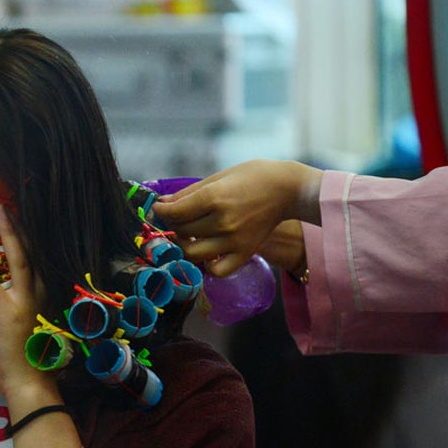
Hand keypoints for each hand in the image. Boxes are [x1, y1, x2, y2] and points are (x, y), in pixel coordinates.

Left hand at [0, 206, 50, 399]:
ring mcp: (27, 300)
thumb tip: (1, 283)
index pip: (34, 255)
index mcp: (40, 290)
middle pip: (31, 249)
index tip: (14, 211)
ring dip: (8, 233)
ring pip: (18, 258)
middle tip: (7, 199)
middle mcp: (39, 290)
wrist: (29, 381)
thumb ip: (13, 299)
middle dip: (20, 224)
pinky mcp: (10, 313)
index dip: (24, 232)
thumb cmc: (23, 353)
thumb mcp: (20, 320)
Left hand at [152, 160, 322, 276]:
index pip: (174, 213)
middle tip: (178, 217)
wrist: (287, 189)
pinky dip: (207, 264)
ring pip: (192, 253)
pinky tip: (208, 250)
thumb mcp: (218, 177)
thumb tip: (162, 203)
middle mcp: (223, 221)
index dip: (161, 211)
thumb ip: (188, 193)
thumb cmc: (252, 177)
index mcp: (214, 198)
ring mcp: (234, 240)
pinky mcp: (244, 253)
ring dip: (184, 245)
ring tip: (189, 235)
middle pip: (181, 232)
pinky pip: (217, 270)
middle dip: (173, 224)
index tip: (160, 208)